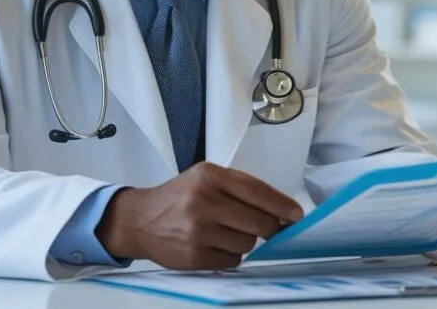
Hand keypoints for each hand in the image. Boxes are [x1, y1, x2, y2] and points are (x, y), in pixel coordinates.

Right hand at [96, 162, 304, 269]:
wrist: (140, 220)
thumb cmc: (178, 198)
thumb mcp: (206, 179)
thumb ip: (241, 189)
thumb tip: (281, 211)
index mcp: (210, 176)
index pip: (258, 192)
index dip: (282, 205)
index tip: (297, 215)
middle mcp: (203, 201)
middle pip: (259, 222)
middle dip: (268, 228)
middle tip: (266, 228)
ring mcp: (198, 230)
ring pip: (248, 243)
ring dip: (244, 241)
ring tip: (224, 231)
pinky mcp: (194, 255)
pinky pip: (233, 260)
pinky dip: (230, 255)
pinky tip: (214, 244)